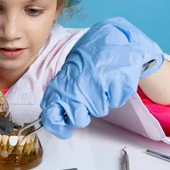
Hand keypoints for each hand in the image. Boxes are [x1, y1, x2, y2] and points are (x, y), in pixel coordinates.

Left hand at [40, 17, 163, 138]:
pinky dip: (115, 93)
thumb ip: (61, 93)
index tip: (63, 130)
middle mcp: (78, 86)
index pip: (53, 114)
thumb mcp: (69, 72)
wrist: (114, 39)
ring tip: (101, 82)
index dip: (57, 126)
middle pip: (79, 119)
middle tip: (87, 99)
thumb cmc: (90, 58)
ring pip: (99, 110)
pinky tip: (112, 79)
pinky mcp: (117, 85)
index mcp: (63, 83)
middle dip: (83, 115)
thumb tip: (53, 116)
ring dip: (101, 100)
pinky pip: (115, 101)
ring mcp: (98, 85)